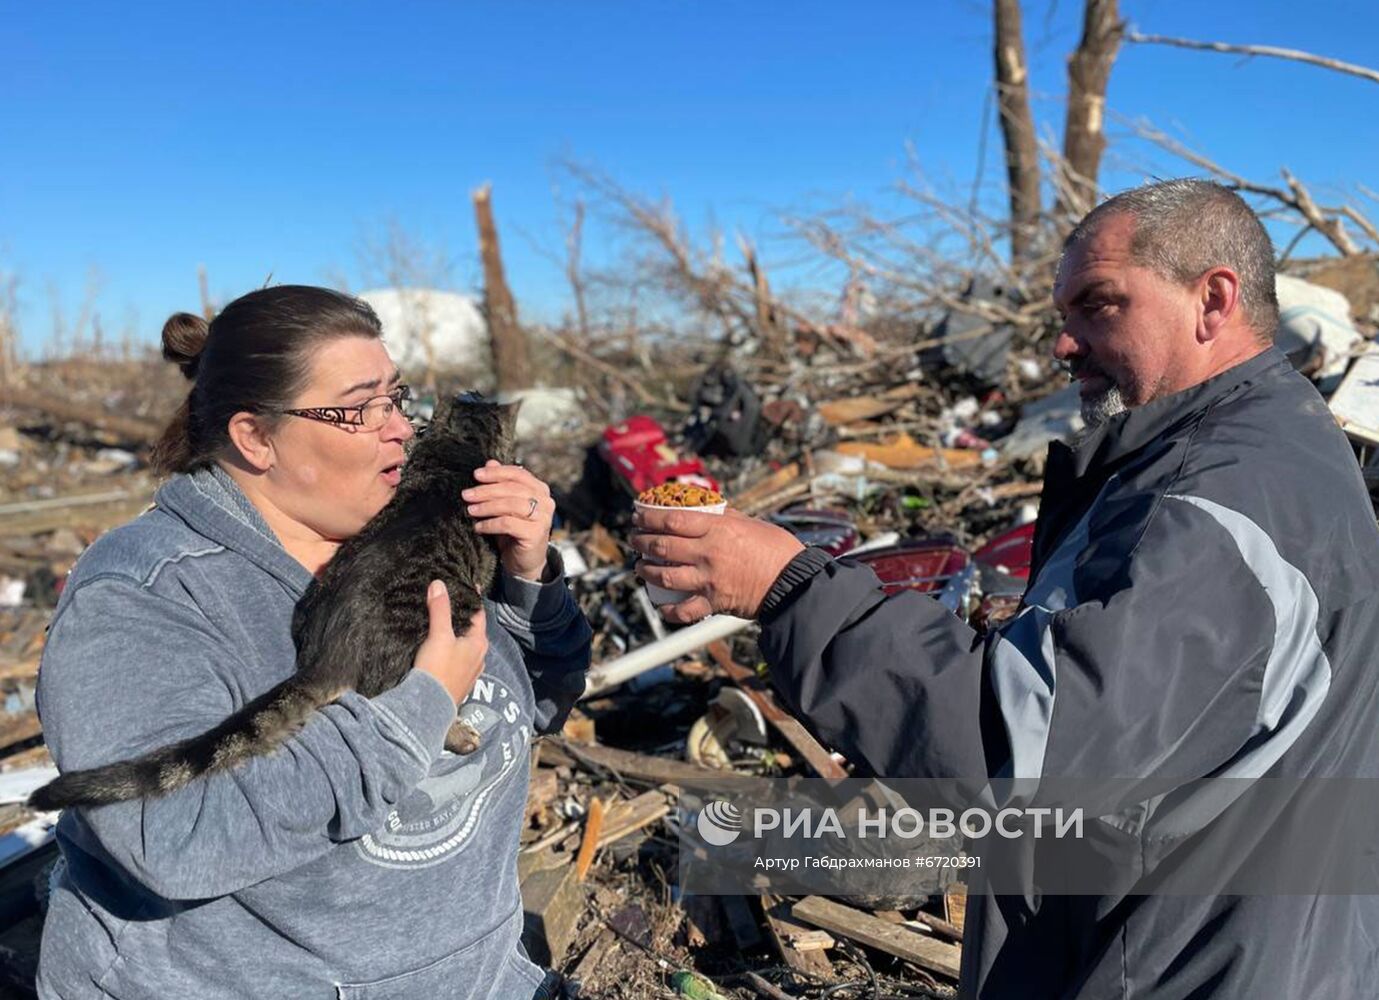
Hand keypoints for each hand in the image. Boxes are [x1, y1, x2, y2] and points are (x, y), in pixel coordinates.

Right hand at [414, 580, 487, 704]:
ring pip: (467, 648)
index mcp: (479, 643)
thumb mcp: (439, 635)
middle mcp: (480, 658)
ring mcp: (471, 672)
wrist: (429, 706)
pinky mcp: (460, 683)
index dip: (472, 600)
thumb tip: (439, 584)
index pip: (479, 615)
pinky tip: (443, 652)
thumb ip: (439, 609)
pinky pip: (459, 662)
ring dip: (459, 637)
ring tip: (446, 626)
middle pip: (474, 631)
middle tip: (453, 604)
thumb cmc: (438, 669)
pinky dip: (454, 652)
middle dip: (465, 618)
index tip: (467, 586)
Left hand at [462, 460, 554, 580]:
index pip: (518, 474)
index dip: (496, 473)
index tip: (475, 475)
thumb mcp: (505, 506)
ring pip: (511, 505)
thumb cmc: (514, 531)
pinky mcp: (536, 534)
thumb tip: (489, 462)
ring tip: (470, 510)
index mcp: (540, 489)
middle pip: (513, 489)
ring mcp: (543, 518)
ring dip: (487, 506)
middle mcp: (546, 501)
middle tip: (466, 494)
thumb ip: (500, 484)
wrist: (525, 562)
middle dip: (486, 490)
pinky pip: (508, 524)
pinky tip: (478, 527)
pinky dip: (490, 524)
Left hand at [630, 508, 804, 622]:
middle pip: (662, 546)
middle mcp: (708, 553)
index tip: (638, 516)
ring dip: (646, 571)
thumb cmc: (777, 549)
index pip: (672, 520)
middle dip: (641, 542)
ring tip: (639, 567)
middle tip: (634, 540)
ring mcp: (709, 579)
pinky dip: (668, 610)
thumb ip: (724, 517)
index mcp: (718, 529)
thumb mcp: (750, 522)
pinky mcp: (714, 602)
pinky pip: (683, 610)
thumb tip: (705, 509)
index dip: (649, 518)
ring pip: (664, 576)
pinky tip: (661, 606)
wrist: (794, 583)